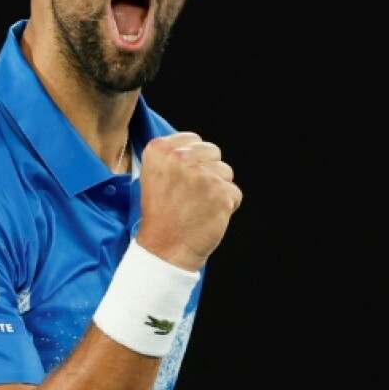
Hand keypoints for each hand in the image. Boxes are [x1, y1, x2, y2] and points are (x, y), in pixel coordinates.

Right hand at [135, 131, 241, 271]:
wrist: (164, 249)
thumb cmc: (160, 214)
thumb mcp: (153, 175)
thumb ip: (173, 155)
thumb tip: (199, 147)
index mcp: (159, 149)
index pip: (193, 140)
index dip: (193, 160)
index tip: (182, 179)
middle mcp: (180, 158)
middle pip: (213, 152)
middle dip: (207, 171)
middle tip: (191, 194)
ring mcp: (202, 175)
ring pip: (225, 172)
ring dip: (218, 188)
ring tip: (198, 205)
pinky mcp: (221, 193)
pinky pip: (235, 193)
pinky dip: (226, 205)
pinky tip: (208, 215)